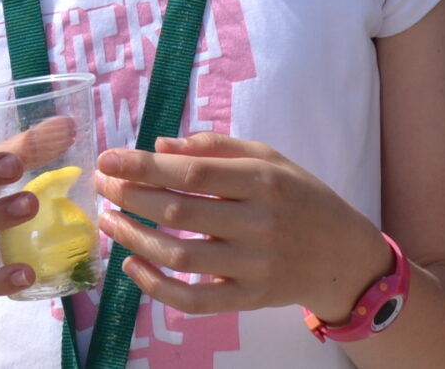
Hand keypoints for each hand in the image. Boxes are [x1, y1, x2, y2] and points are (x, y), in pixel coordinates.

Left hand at [94, 132, 391, 320]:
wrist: (342, 255)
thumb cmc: (301, 198)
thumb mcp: (271, 158)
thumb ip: (218, 147)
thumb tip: (161, 146)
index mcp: (263, 180)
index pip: (193, 172)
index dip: (144, 166)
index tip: (109, 159)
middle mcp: (259, 222)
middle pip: (180, 211)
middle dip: (131, 195)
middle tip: (101, 185)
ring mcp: (253, 265)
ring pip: (181, 255)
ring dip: (135, 237)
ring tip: (108, 219)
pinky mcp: (247, 299)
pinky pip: (193, 299)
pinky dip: (156, 286)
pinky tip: (132, 264)